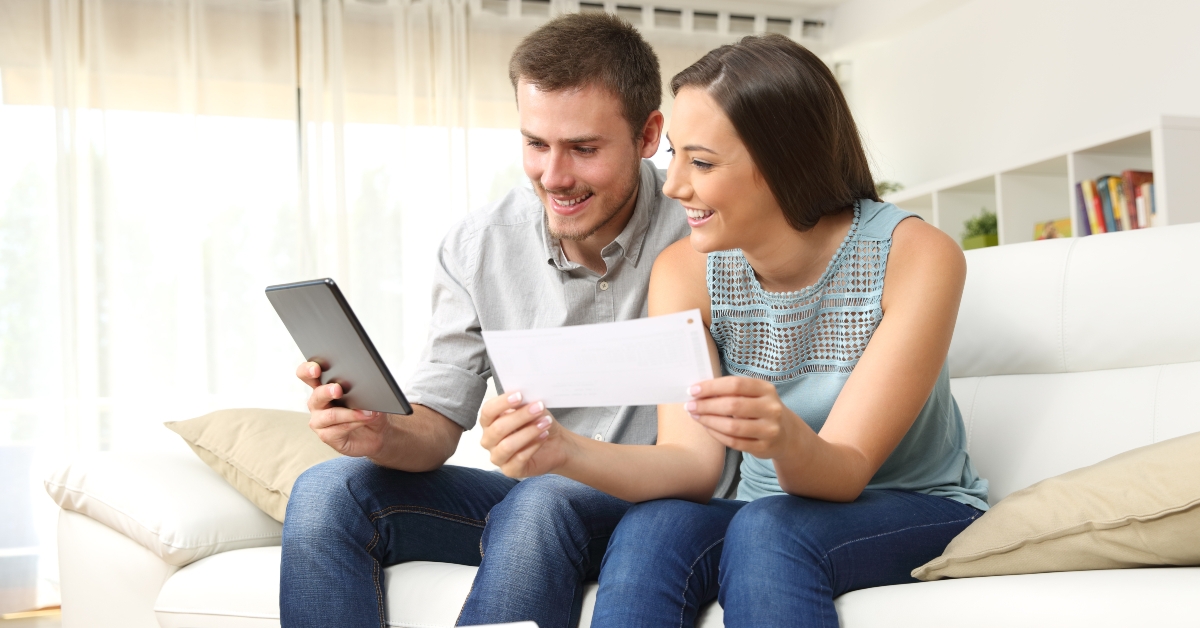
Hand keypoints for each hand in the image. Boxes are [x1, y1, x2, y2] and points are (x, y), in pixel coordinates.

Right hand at [297, 361, 390, 457]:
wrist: (379, 432)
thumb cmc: (370, 410)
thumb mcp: (371, 396)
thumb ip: (365, 390)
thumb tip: (367, 389)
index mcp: (323, 386)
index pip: (308, 374)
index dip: (308, 370)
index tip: (316, 369)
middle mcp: (318, 403)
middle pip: (316, 395)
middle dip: (327, 391)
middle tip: (338, 389)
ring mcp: (320, 421)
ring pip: (330, 415)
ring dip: (349, 413)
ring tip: (366, 412)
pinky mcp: (326, 436)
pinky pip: (337, 429)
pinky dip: (354, 423)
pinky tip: (365, 420)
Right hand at [479, 392, 568, 477]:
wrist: (555, 443)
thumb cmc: (538, 423)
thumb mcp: (531, 408)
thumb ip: (523, 403)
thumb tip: (522, 396)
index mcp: (489, 422)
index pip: (488, 411)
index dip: (502, 403)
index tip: (520, 395)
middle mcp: (489, 440)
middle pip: (498, 428)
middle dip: (520, 416)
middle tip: (538, 407)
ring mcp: (498, 457)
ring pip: (507, 445)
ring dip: (529, 432)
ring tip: (545, 423)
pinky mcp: (510, 470)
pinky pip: (519, 458)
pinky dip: (533, 445)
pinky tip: (544, 436)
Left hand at [685, 376, 799, 459]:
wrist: (786, 435)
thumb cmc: (761, 409)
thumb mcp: (754, 395)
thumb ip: (732, 391)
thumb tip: (699, 391)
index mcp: (766, 389)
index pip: (735, 384)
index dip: (712, 387)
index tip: (693, 390)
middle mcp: (771, 408)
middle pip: (733, 405)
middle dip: (706, 405)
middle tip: (690, 406)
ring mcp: (769, 429)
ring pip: (732, 427)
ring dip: (709, 421)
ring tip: (695, 416)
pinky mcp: (764, 447)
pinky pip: (734, 442)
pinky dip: (717, 434)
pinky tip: (707, 427)